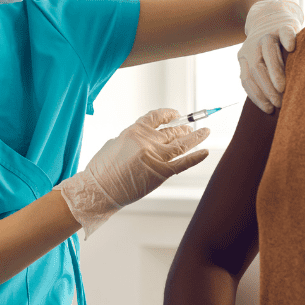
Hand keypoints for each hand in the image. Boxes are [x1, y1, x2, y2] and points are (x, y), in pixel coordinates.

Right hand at [54, 109, 209, 237]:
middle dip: (183, 128)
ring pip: (181, 144)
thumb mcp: (115, 144)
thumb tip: (144, 140)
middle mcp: (147, 141)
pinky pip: (183, 163)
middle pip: (171, 131)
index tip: (175, 114)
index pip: (156, 117)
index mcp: (134, 131)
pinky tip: (205, 152)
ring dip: (195, 137)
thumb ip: (132, 139)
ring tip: (205, 132)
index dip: (169, 114)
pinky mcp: (161, 173)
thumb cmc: (102, 170)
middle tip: (191, 127)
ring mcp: (155, 156)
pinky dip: (196, 157)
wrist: (99, 190)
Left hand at [237, 0, 302, 112]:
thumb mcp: (258, 61)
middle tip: (279, 103)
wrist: (271, 13)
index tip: (268, 109)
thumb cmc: (269, 47)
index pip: (247, 79)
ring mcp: (268, 34)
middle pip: (257, 68)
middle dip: (266, 88)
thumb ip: (260, 77)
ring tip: (283, 88)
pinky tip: (292, 49)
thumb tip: (269, 106)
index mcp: (245, 56)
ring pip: (268, 52)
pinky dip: (287, 39)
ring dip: (275, 71)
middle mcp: (253, 45)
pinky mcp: (284, 25)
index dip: (257, 95)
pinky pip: (284, 32)